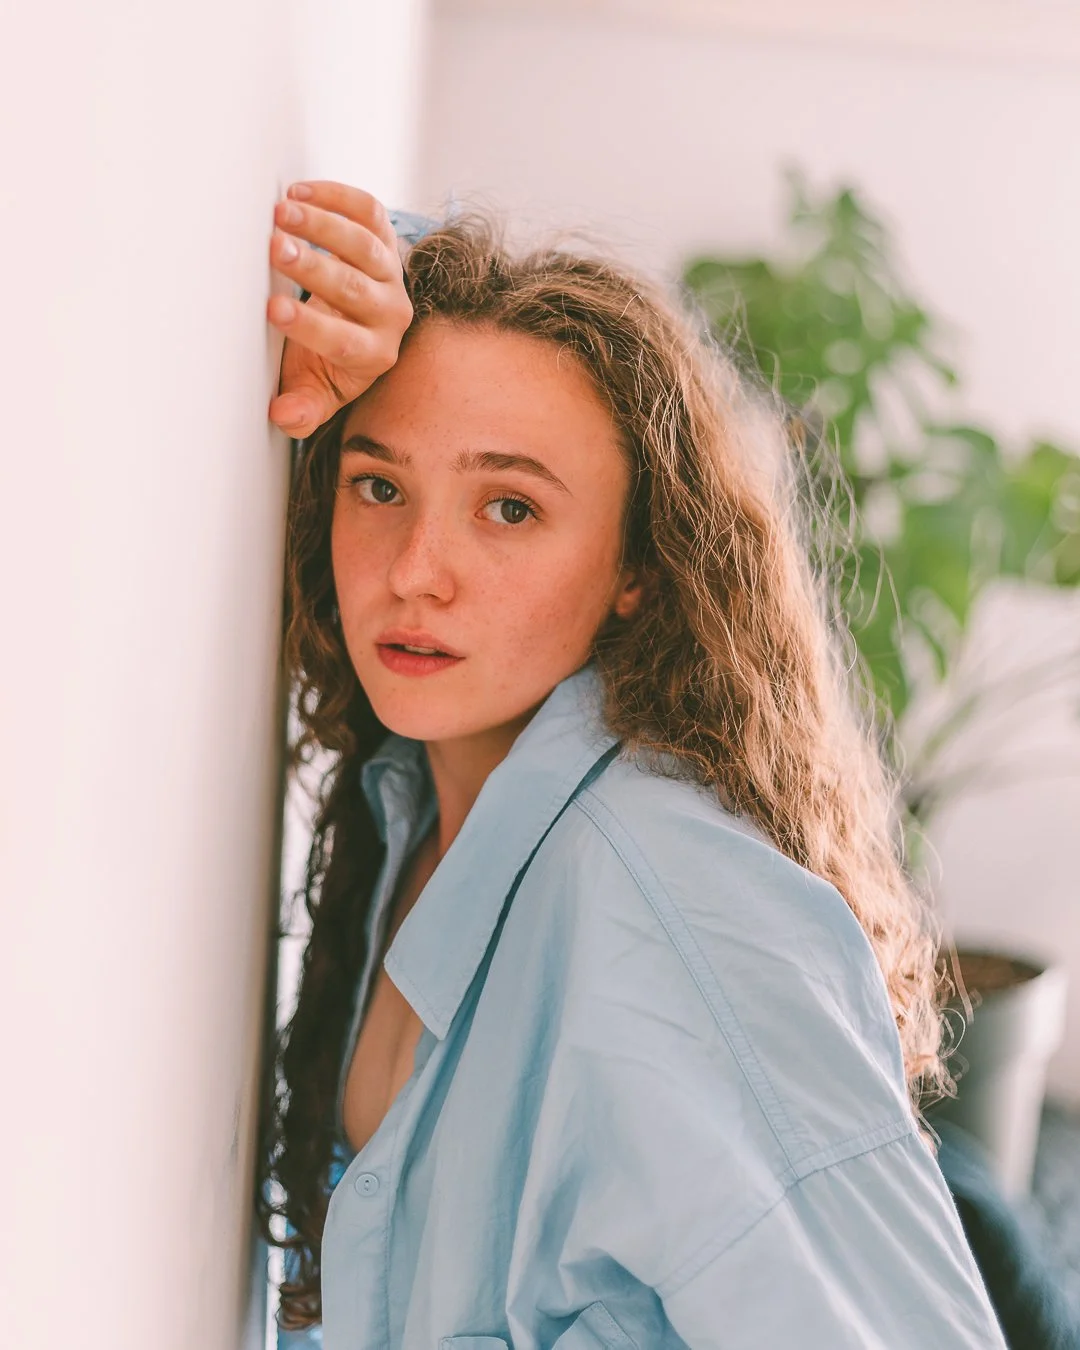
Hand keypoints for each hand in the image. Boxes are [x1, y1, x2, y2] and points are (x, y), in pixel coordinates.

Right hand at [267, 181, 413, 438]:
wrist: (357, 326)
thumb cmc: (327, 361)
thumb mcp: (315, 390)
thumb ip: (303, 409)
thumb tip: (284, 416)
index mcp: (375, 355)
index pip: (345, 342)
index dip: (310, 328)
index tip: (273, 309)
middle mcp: (391, 315)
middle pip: (356, 289)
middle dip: (315, 269)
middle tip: (276, 248)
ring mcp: (391, 275)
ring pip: (366, 246)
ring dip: (324, 226)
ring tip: (282, 212)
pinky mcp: (385, 240)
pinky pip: (370, 213)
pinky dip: (338, 198)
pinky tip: (300, 192)